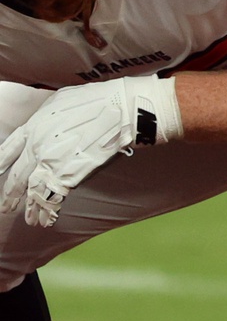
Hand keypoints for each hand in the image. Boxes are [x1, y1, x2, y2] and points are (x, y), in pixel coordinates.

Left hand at [0, 78, 181, 226]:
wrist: (121, 110)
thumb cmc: (98, 100)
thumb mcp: (62, 100)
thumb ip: (47, 117)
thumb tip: (44, 125)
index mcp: (33, 126)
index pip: (8, 150)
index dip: (1, 164)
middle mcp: (37, 146)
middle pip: (18, 176)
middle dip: (11, 194)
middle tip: (7, 207)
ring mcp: (52, 162)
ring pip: (33, 191)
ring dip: (31, 207)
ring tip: (31, 219)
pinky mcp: (69, 175)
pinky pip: (53, 197)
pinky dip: (49, 210)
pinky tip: (47, 218)